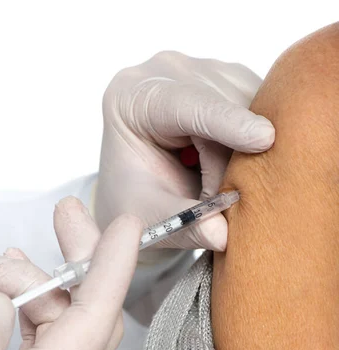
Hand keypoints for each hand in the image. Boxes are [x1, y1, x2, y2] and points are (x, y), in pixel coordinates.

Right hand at [0, 197, 141, 349]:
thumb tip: (3, 305)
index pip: (91, 328)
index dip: (112, 272)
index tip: (127, 226)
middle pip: (90, 322)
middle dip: (84, 262)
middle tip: (66, 213)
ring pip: (64, 328)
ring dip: (35, 285)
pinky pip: (45, 345)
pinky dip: (30, 307)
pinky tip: (5, 288)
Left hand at [96, 52, 274, 250]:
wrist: (138, 189)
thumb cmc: (135, 199)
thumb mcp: (152, 218)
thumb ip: (185, 225)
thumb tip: (223, 235)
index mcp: (131, 97)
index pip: (185, 103)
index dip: (226, 122)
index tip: (264, 139)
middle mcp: (165, 70)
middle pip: (224, 103)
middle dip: (234, 157)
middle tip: (220, 201)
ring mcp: (200, 68)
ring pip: (249, 100)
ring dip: (247, 150)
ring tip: (219, 184)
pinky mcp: (227, 77)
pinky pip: (260, 103)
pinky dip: (256, 139)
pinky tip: (237, 162)